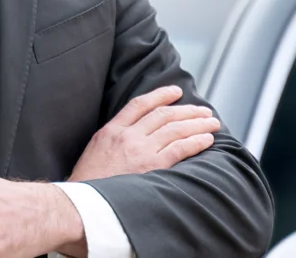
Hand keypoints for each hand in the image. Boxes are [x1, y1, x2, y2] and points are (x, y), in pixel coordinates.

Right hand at [68, 85, 219, 181]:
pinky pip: (180, 149)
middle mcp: (127, 137)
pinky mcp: (152, 167)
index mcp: (111, 131)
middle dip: (187, 110)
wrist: (83, 204)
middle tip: (204, 110)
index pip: (140, 104)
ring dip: (197, 124)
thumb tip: (135, 134)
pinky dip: (196, 142)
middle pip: (163, 115)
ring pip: (175, 129)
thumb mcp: (94, 152)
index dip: (161, 95)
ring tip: (212, 123)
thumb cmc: (88, 184)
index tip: (176, 91)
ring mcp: (140, 151)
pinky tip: (207, 140)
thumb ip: (113, 140)